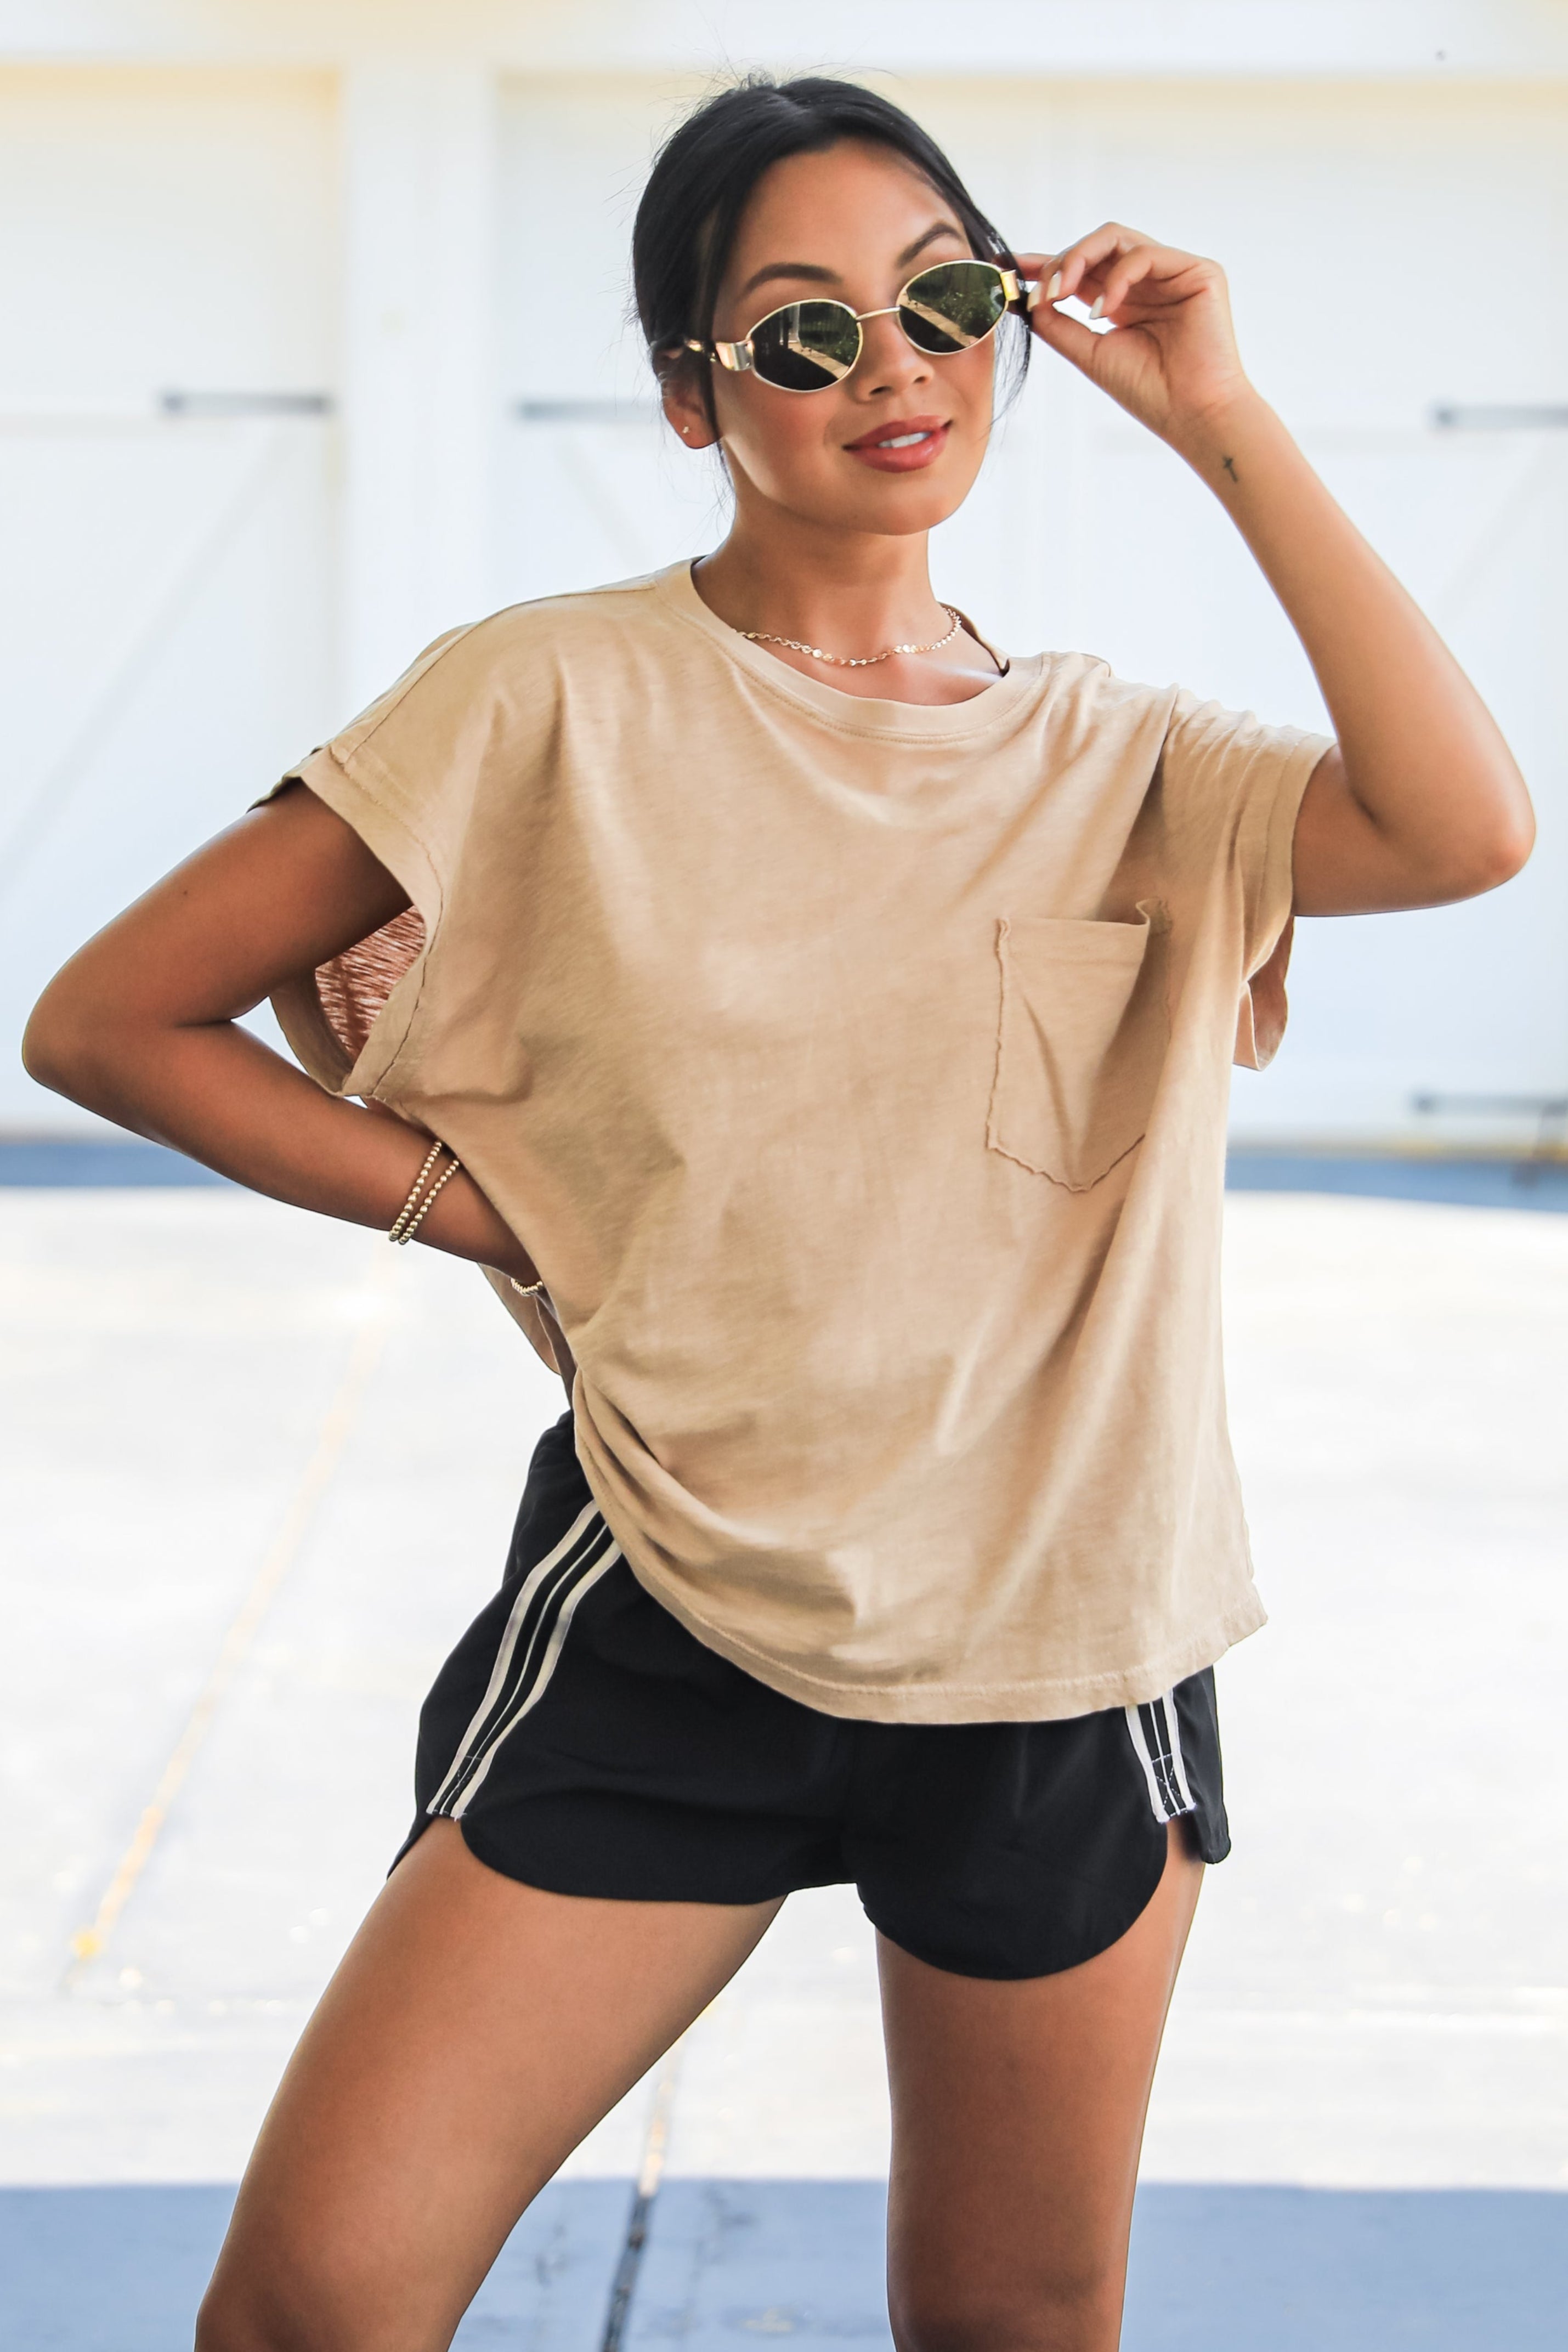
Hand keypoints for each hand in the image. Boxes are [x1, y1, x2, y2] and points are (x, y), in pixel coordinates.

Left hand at [1016, 226, 1253, 448]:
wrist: (1191, 414)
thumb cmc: (1148, 391)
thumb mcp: (1090, 354)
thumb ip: (1059, 325)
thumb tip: (1027, 300)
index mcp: (1124, 301)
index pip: (1083, 270)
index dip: (1047, 265)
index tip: (1011, 269)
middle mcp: (1147, 282)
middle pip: (1097, 246)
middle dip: (1061, 261)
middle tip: (1039, 289)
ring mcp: (1172, 272)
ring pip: (1117, 238)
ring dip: (1080, 259)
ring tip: (1061, 292)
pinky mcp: (1198, 271)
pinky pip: (1145, 254)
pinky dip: (1118, 277)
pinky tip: (1103, 310)